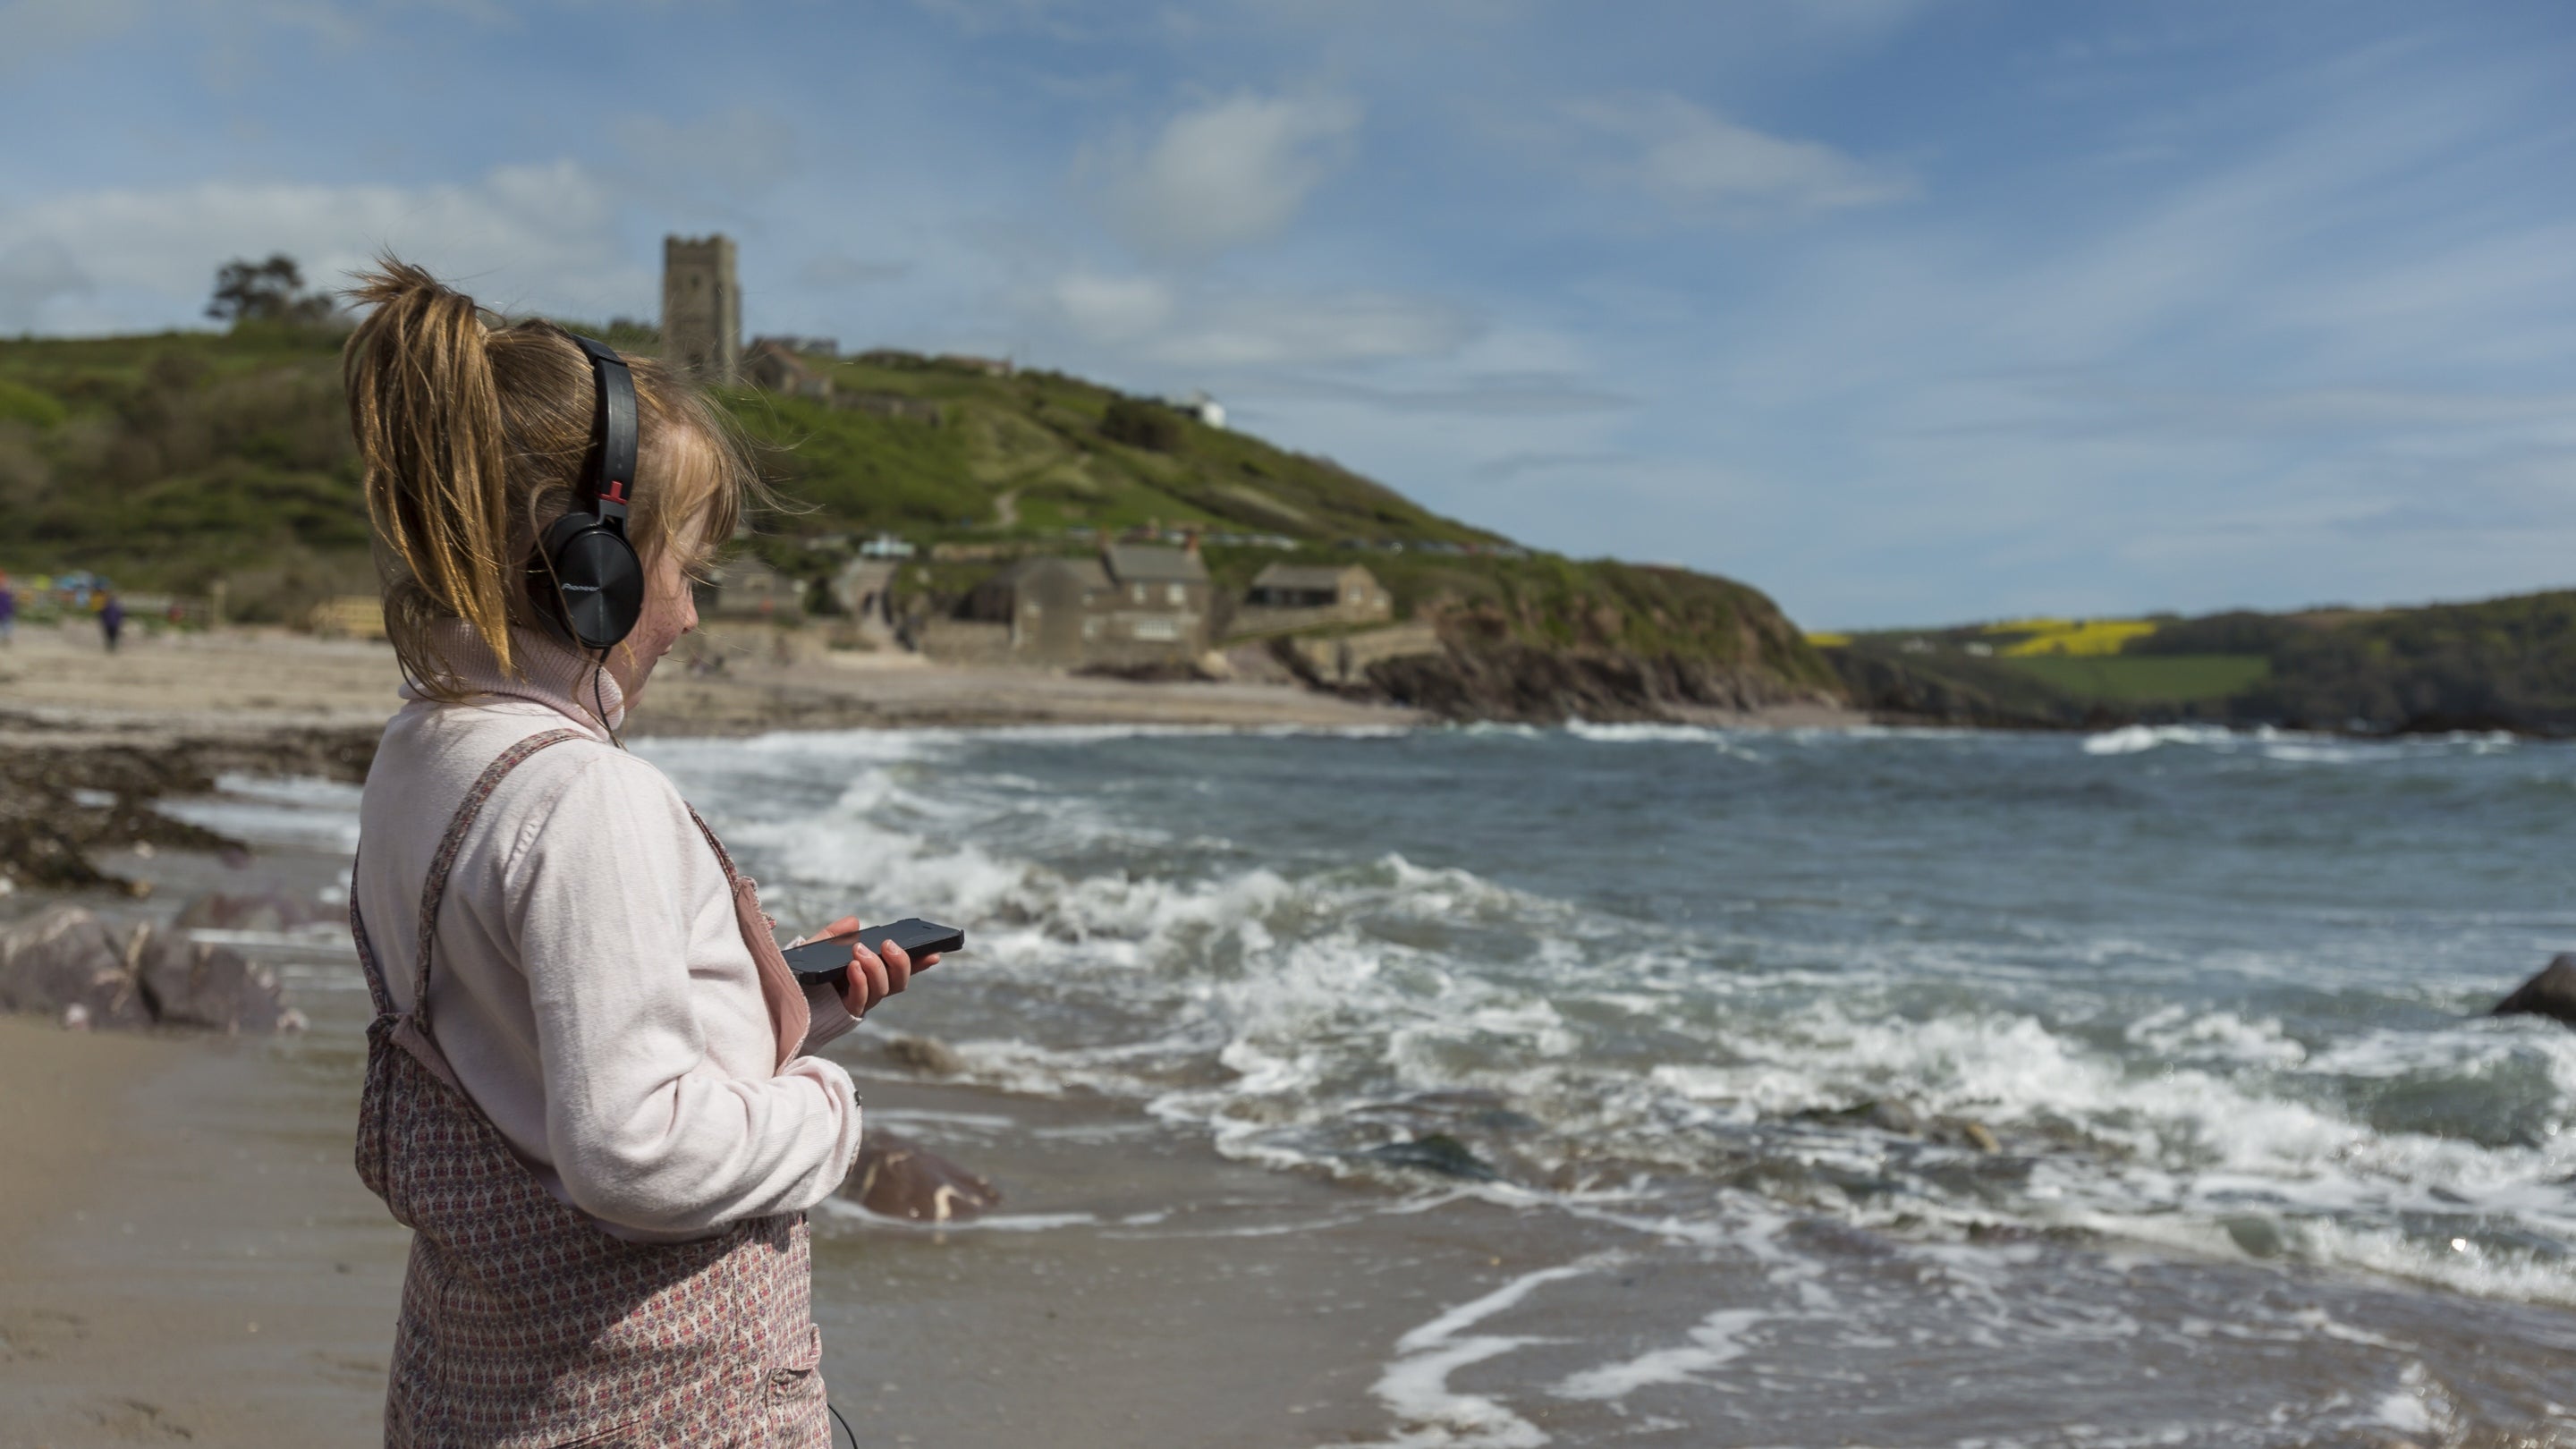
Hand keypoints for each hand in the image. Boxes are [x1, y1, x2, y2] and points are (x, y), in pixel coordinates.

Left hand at [806, 916, 940, 1018]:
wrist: (778, 1003)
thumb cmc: (798, 976)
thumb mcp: (814, 950)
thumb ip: (833, 936)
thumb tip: (854, 921)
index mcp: (867, 975)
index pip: (898, 969)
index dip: (919, 963)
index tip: (934, 952)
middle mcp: (867, 991)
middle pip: (898, 982)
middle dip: (900, 962)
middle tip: (888, 944)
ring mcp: (857, 1002)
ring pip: (883, 990)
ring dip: (876, 968)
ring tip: (860, 952)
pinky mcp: (844, 1012)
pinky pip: (860, 999)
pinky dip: (861, 982)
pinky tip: (853, 968)